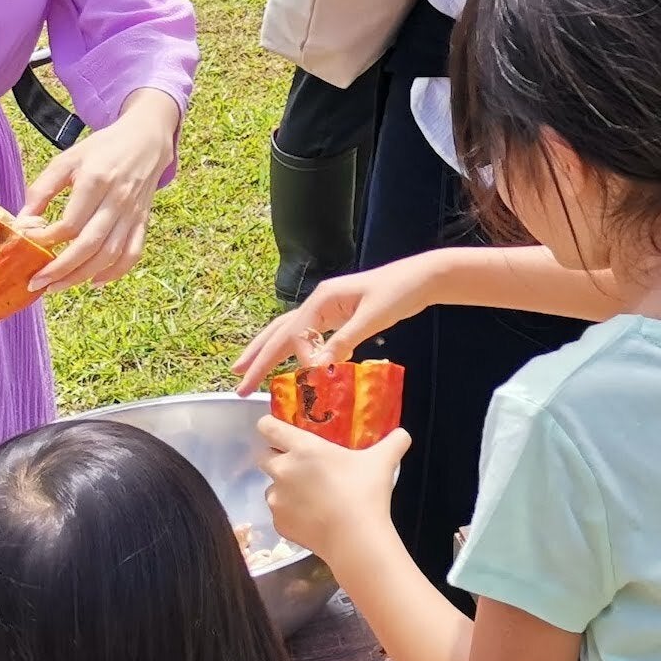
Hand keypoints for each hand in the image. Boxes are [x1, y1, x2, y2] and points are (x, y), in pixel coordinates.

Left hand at [21, 93, 178, 293]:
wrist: (145, 139)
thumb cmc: (101, 150)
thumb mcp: (67, 160)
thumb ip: (42, 189)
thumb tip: (20, 222)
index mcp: (96, 181)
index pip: (70, 223)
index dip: (45, 239)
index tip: (25, 245)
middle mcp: (117, 200)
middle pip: (90, 245)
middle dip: (61, 269)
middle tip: (37, 284)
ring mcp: (133, 213)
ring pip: (110, 254)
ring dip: (82, 276)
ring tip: (57, 286)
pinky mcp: (143, 220)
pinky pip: (133, 253)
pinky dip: (116, 272)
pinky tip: (95, 281)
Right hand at [232, 264, 433, 394]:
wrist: (423, 278)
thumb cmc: (399, 291)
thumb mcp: (372, 317)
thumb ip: (344, 341)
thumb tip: (317, 367)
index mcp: (322, 298)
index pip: (296, 333)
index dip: (298, 358)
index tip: (313, 376)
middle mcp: (319, 302)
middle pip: (280, 331)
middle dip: (258, 356)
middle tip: (238, 382)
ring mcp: (328, 309)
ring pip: (290, 333)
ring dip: (270, 352)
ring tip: (249, 373)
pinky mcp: (339, 317)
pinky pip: (311, 336)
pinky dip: (299, 352)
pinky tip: (297, 367)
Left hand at [258, 417, 409, 565]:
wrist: (354, 538)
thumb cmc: (364, 492)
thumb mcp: (383, 461)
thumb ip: (394, 442)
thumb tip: (403, 434)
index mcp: (302, 449)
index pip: (268, 427)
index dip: (269, 425)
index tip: (277, 428)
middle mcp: (283, 470)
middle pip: (263, 457)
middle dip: (275, 457)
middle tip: (300, 464)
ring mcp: (277, 499)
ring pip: (271, 487)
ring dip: (284, 488)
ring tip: (310, 496)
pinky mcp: (278, 523)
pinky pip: (279, 513)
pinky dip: (291, 513)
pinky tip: (312, 517)